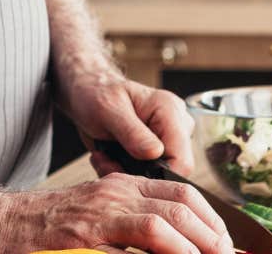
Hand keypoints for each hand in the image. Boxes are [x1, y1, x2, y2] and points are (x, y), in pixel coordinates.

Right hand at [0, 174, 230, 253]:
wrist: (1, 225)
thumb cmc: (48, 231)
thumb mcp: (99, 224)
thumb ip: (134, 233)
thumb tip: (174, 248)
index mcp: (123, 187)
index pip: (182, 193)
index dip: (211, 218)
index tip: (226, 244)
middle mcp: (117, 192)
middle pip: (182, 203)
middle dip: (213, 234)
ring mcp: (103, 210)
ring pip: (166, 218)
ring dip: (197, 243)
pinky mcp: (88, 231)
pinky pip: (140, 236)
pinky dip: (168, 249)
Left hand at [61, 67, 198, 178]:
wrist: (88, 94)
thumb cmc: (97, 94)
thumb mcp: (108, 109)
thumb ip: (132, 132)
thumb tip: (155, 153)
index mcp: (170, 111)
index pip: (182, 160)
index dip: (159, 176)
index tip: (127, 173)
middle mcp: (176, 125)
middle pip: (171, 172)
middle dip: (137, 174)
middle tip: (106, 160)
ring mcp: (168, 139)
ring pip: (157, 176)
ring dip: (127, 173)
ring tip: (105, 157)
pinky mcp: (157, 150)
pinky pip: (146, 174)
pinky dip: (125, 172)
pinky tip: (108, 158)